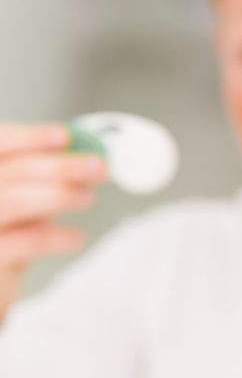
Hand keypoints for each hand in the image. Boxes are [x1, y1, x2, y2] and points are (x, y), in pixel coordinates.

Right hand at [0, 122, 107, 321]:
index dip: (29, 137)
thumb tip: (84, 155)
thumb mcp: (22, 197)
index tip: (65, 136)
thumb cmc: (8, 232)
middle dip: (60, 166)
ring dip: (59, 195)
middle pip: (11, 171)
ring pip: (14, 200)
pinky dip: (56, 236)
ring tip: (88, 197)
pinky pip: (25, 241)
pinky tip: (76, 238)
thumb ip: (42, 176)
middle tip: (98, 167)